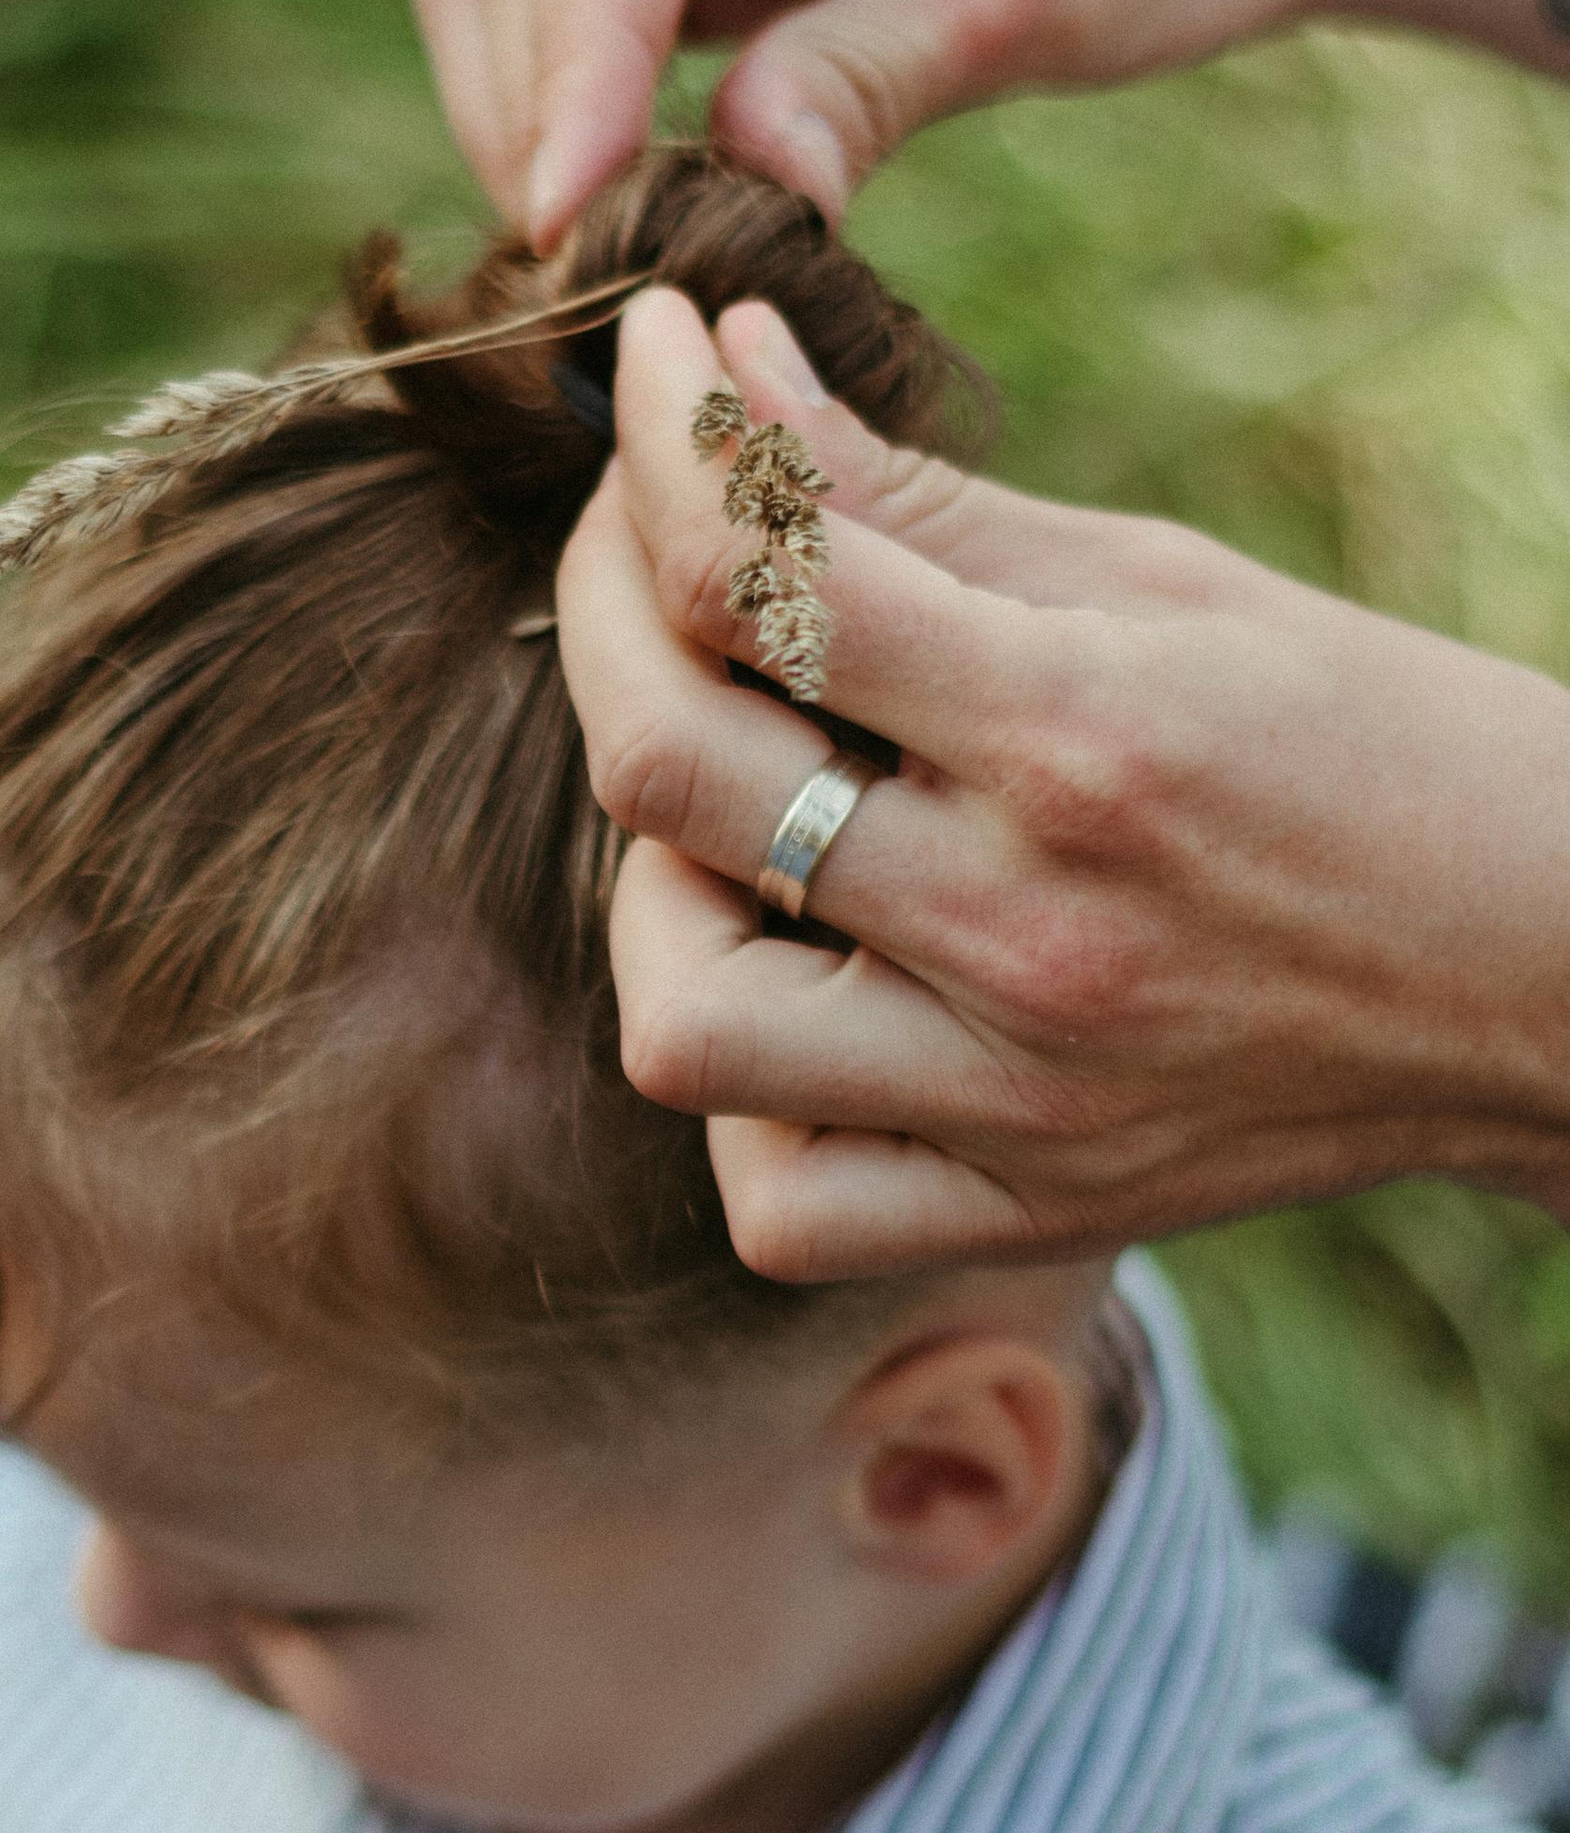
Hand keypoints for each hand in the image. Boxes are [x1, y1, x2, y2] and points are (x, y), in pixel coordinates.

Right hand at [415, 0, 1299, 242]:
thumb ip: (876, 69)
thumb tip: (757, 183)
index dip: (563, 73)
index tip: (564, 219)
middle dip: (520, 108)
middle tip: (580, 267)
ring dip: (521, 115)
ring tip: (597, 241)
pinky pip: (549, 14)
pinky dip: (556, 99)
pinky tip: (614, 188)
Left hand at [554, 288, 1569, 1279]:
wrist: (1555, 976)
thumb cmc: (1362, 750)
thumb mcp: (1164, 585)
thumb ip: (916, 502)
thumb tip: (722, 373)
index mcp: (1086, 733)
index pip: (766, 581)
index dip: (661, 451)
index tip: (650, 375)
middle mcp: (1030, 930)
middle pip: (672, 780)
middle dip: (604, 620)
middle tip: (636, 555)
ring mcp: (1013, 1097)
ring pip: (682, 1026)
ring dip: (649, 894)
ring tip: (724, 820)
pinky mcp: (1014, 1212)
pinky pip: (778, 1206)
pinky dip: (743, 1106)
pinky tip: (797, 1004)